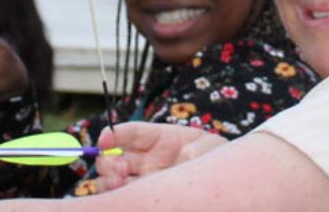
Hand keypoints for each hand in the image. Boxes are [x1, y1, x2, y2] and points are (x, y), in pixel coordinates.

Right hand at [92, 122, 226, 192]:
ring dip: (108, 181)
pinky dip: (116, 196)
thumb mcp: (209, 148)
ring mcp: (141, 179)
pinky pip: (121, 197)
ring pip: (109, 179)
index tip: (106, 140)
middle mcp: (144, 159)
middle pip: (110, 156)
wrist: (222, 179)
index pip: (129, 132)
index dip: (113, 134)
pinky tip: (123, 196)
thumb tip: (183, 160)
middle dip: (108, 161)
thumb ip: (195, 153)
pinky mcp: (142, 195)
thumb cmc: (214, 157)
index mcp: (157, 138)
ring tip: (121, 184)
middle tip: (121, 170)